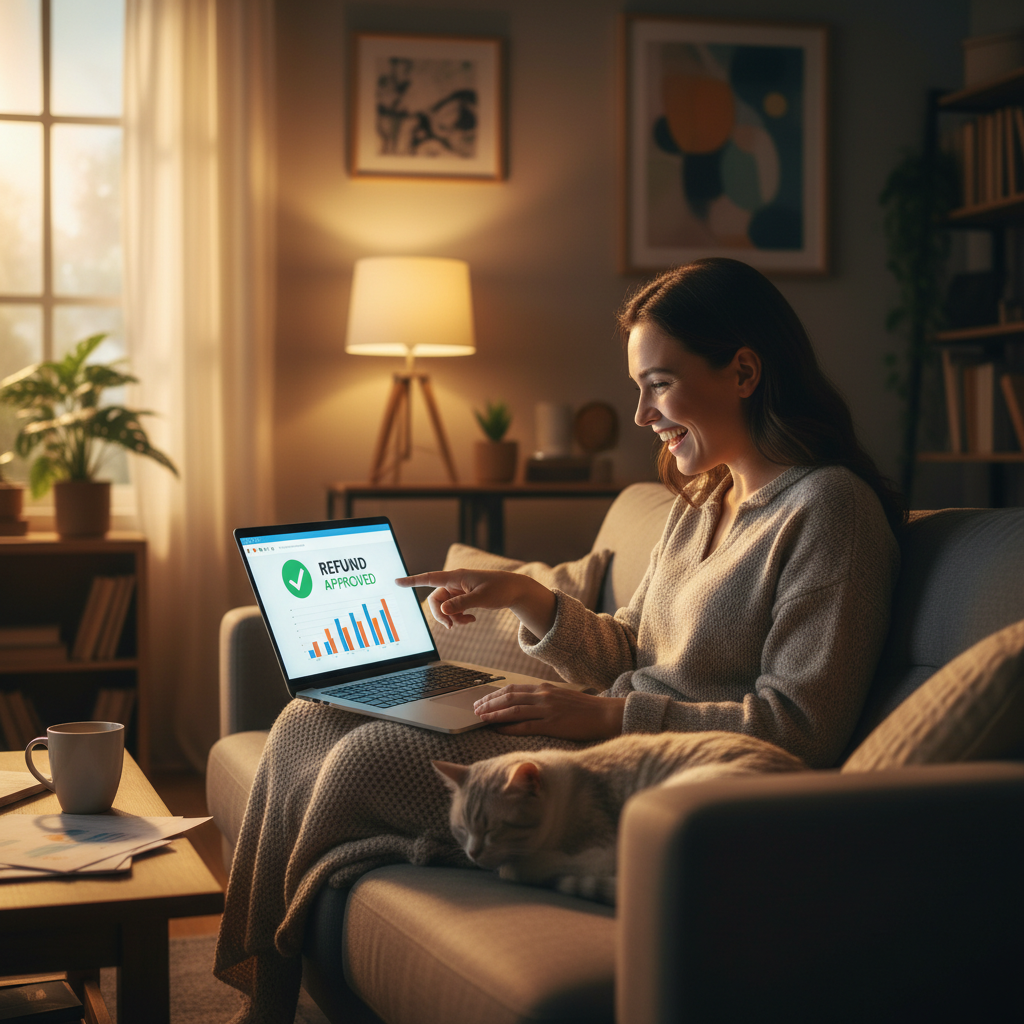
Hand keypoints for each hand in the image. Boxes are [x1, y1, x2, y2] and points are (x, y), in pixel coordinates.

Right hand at [396, 568, 556, 638]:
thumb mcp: (482, 598)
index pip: (430, 578)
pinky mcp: (463, 598)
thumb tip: (443, 610)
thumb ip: (461, 604)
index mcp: (457, 577)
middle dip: (441, 615)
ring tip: (467, 622)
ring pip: (444, 607)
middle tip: (451, 626)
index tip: (397, 581)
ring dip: (451, 618)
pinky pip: (452, 610)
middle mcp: (455, 583)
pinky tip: (471, 620)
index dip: (413, 581)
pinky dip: (458, 618)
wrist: (515, 590)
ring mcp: (458, 591)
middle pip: (435, 600)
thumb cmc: (501, 589)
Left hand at [472, 682, 625, 739]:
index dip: (495, 695)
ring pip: (513, 709)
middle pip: (508, 697)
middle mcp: (543, 695)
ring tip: (480, 718)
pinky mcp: (551, 724)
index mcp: (544, 688)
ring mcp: (546, 709)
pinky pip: (524, 725)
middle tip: (475, 709)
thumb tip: (525, 704)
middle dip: (489, 703)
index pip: (513, 689)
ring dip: (494, 714)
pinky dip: (508, 727)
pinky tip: (497, 729)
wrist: (605, 714)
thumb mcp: (560, 697)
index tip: (482, 700)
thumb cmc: (584, 709)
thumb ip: (544, 698)